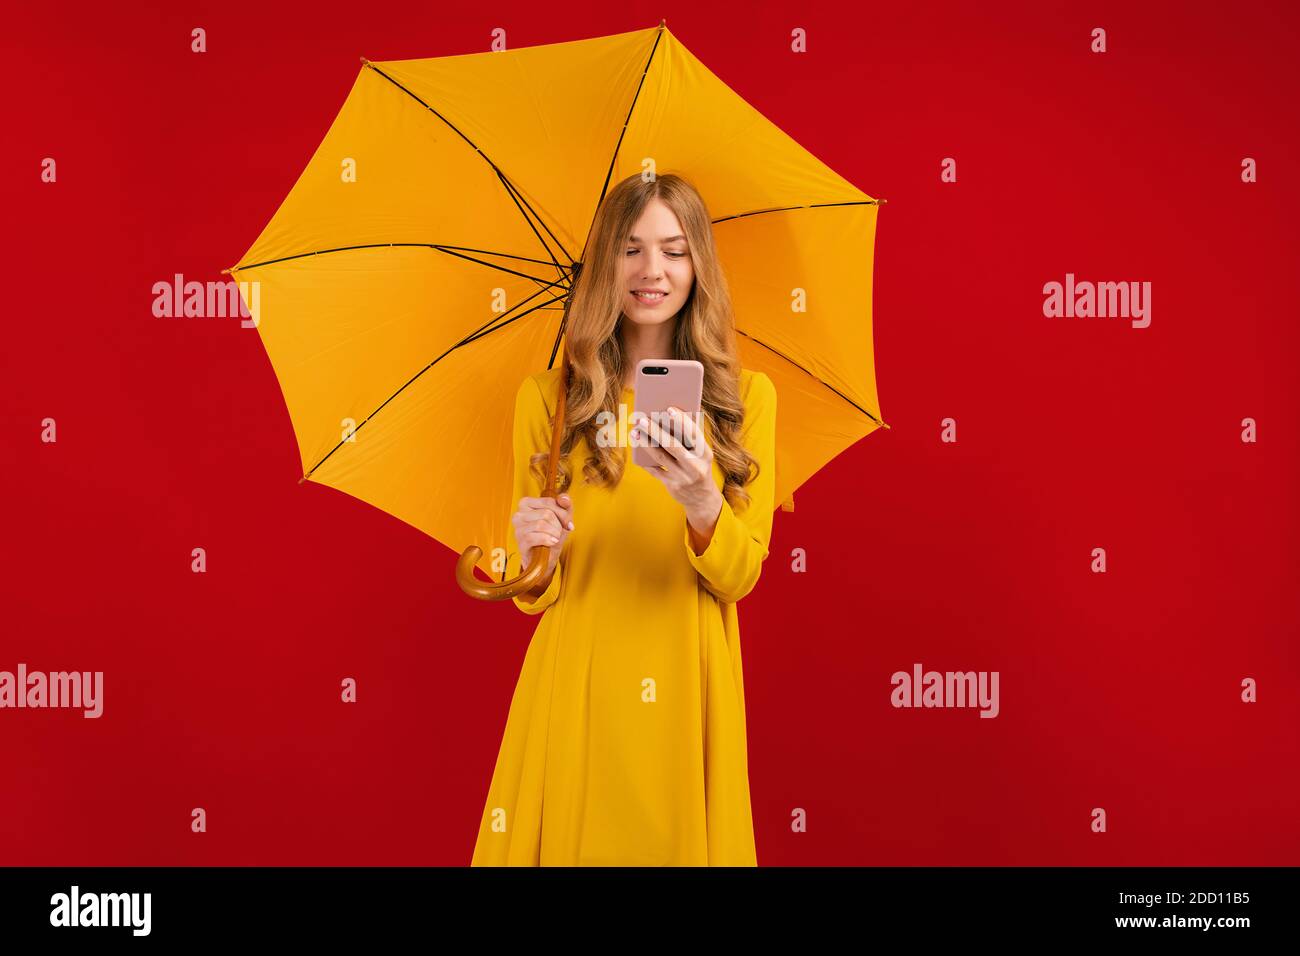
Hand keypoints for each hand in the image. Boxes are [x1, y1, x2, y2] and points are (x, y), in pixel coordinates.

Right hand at [512, 493, 573, 576]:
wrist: (546, 557)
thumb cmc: (551, 535)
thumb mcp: (562, 518)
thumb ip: (565, 505)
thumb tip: (564, 498)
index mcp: (527, 503)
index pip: (548, 502)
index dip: (562, 513)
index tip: (568, 523)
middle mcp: (519, 514)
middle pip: (546, 513)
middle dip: (558, 525)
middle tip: (560, 532)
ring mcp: (518, 528)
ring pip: (541, 524)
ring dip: (554, 533)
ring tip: (555, 538)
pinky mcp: (520, 541)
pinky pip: (535, 537)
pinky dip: (548, 540)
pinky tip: (551, 542)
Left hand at [630, 407, 723, 534]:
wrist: (702, 498)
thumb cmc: (698, 466)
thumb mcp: (700, 454)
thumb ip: (688, 440)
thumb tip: (664, 419)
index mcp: (705, 453)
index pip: (694, 434)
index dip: (682, 421)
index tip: (669, 409)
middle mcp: (695, 466)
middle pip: (673, 445)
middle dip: (655, 431)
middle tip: (641, 419)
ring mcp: (683, 477)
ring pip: (660, 457)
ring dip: (645, 443)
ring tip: (635, 432)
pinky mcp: (672, 486)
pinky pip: (654, 470)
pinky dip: (645, 459)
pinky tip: (637, 447)